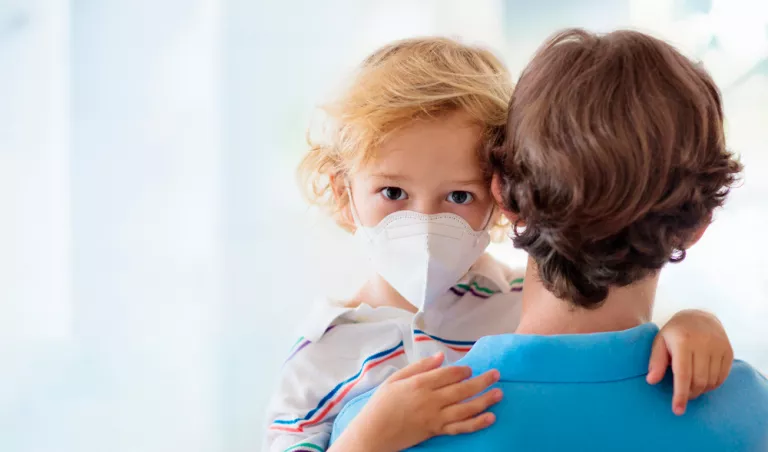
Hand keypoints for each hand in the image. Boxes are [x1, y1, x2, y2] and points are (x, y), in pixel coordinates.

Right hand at [334, 352, 500, 451]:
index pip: (448, 374)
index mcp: (419, 384)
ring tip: (499, 394)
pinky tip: (490, 418)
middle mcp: (430, 400)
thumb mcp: (395, 378)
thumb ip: (419, 367)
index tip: (470, 368)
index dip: (462, 370)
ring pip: (465, 408)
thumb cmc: (382, 404)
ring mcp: (434, 417)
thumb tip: (441, 356)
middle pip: (462, 389)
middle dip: (482, 381)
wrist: (374, 432)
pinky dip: (476, 423)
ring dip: (485, 400)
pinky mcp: (436, 431)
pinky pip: (460, 428)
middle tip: (497, 374)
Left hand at [646, 310, 733, 415]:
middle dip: (690, 393)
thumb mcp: (660, 342)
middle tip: (684, 395)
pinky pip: (722, 377)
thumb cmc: (675, 333)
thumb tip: (651, 380)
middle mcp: (703, 343)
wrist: (699, 316)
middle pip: (698, 381)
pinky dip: (712, 384)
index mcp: (683, 341)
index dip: (680, 394)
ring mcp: (718, 347)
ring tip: (692, 386)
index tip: (677, 410)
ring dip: (701, 390)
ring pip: (711, 381)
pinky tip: (704, 381)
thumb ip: (655, 361)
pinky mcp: (728, 351)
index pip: (682, 374)